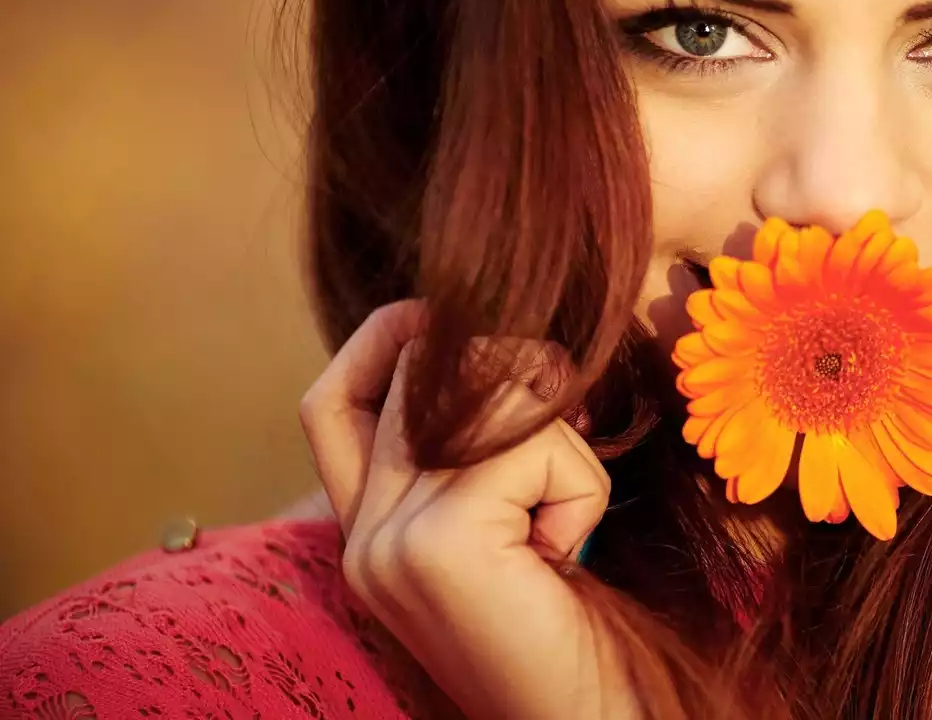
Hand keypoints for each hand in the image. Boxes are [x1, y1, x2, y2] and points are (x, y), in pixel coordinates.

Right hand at [298, 300, 640, 719]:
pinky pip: (531, 443)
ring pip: (487, 392)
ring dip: (562, 442)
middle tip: (569, 444)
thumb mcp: (513, 524)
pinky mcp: (440, 544)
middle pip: (422, 373)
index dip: (388, 341)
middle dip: (523, 380)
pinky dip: (580, 485)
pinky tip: (565, 554)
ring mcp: (389, 542)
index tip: (453, 327)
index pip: (328, 402)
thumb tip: (506, 347)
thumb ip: (481, 452)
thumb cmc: (575, 626)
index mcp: (365, 533)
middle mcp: (361, 537)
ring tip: (561, 523)